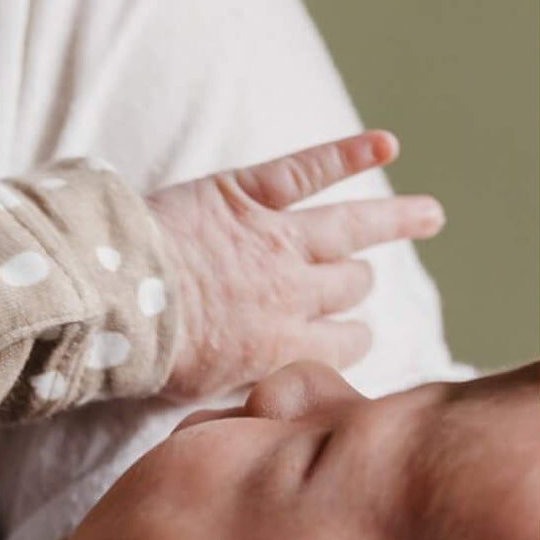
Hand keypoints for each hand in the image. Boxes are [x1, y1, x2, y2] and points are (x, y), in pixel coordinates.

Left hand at [148, 130, 442, 399]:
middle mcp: (290, 293)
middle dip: (355, 285)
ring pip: (353, 227)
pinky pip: (310, 169)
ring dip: (397, 220)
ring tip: (429, 215)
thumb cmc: (141, 353)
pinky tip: (386, 145)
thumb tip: (260, 390)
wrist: (110, 302)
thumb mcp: (195, 394)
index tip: (353, 337)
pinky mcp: (245, 196)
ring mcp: (273, 240)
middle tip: (357, 281)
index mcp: (277, 347)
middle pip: (349, 284)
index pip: (342, 344)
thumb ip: (238, 383)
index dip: (351, 339)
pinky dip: (350, 153)